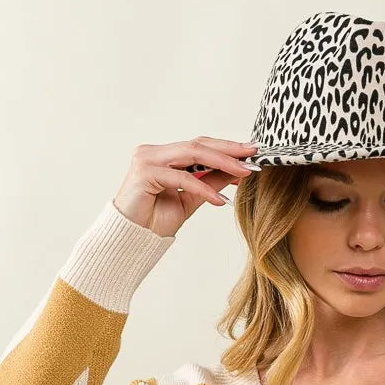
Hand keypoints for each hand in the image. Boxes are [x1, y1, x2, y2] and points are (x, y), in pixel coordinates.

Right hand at [112, 136, 258, 236]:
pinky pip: (181, 178)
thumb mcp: (190, 200)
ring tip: (243, 173)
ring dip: (221, 163)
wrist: (131, 240)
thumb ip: (209, 184)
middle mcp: (154, 152)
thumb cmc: (154, 221)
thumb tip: (234, 174)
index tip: (251, 154)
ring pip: (191, 154)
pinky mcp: (144, 172)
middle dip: (228, 150)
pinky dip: (203, 188)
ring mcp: (147, 159)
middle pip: (198, 144)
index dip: (226, 149)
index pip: (199, 145)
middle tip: (253, 156)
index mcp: (164, 156)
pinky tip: (220, 200)